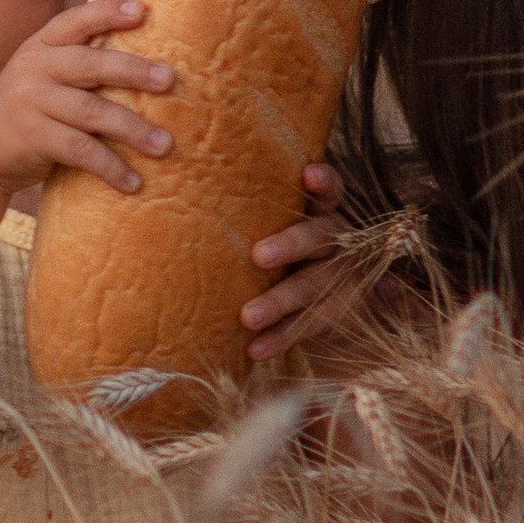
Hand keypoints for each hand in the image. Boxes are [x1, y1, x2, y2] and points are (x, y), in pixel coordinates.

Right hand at [0, 0, 174, 199]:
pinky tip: (133, 181)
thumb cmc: (30, 112)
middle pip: (91, 64)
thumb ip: (78, 65)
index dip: (107, 13)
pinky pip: (80, 150)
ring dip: (133, 130)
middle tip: (170, 80)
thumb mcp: (43, 77)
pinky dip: (110, 167)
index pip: (74, 22)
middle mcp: (32, 68)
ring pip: (92, 111)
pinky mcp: (31, 137)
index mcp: (40, 47)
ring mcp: (29, 102)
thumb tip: (148, 62)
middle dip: (134, 71)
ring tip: (165, 145)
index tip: (143, 10)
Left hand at [242, 163, 348, 360]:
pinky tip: (255, 349)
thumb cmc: (284, 256)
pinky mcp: (339, 313)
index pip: (329, 192)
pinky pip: (309, 326)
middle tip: (257, 255)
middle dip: (290, 245)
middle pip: (319, 237)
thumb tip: (180, 198)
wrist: (331, 303)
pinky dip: (282, 337)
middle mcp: (337, 242)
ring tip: (247, 316)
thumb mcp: (277, 231)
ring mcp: (343, 278)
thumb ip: (251, 219)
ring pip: (314, 286)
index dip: (324, 183)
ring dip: (280, 301)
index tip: (308, 173)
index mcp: (322, 215)